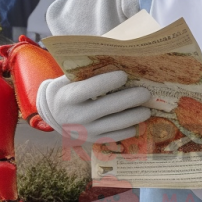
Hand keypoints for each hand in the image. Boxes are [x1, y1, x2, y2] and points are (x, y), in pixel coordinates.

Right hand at [36, 71, 151, 146]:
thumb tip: (114, 60)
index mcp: (68, 97)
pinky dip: (129, 129)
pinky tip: (138, 122)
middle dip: (130, 99)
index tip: (124, 75)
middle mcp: (77, 116)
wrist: (54, 116)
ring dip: (135, 116)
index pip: (90, 89)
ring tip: (147, 109)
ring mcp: (86, 131)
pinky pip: (116, 136)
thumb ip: (84, 73)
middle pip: (109, 107)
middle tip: (145, 93)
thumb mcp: (66, 80)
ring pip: (116, 124)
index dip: (108, 81)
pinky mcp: (94, 140)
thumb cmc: (65, 91)